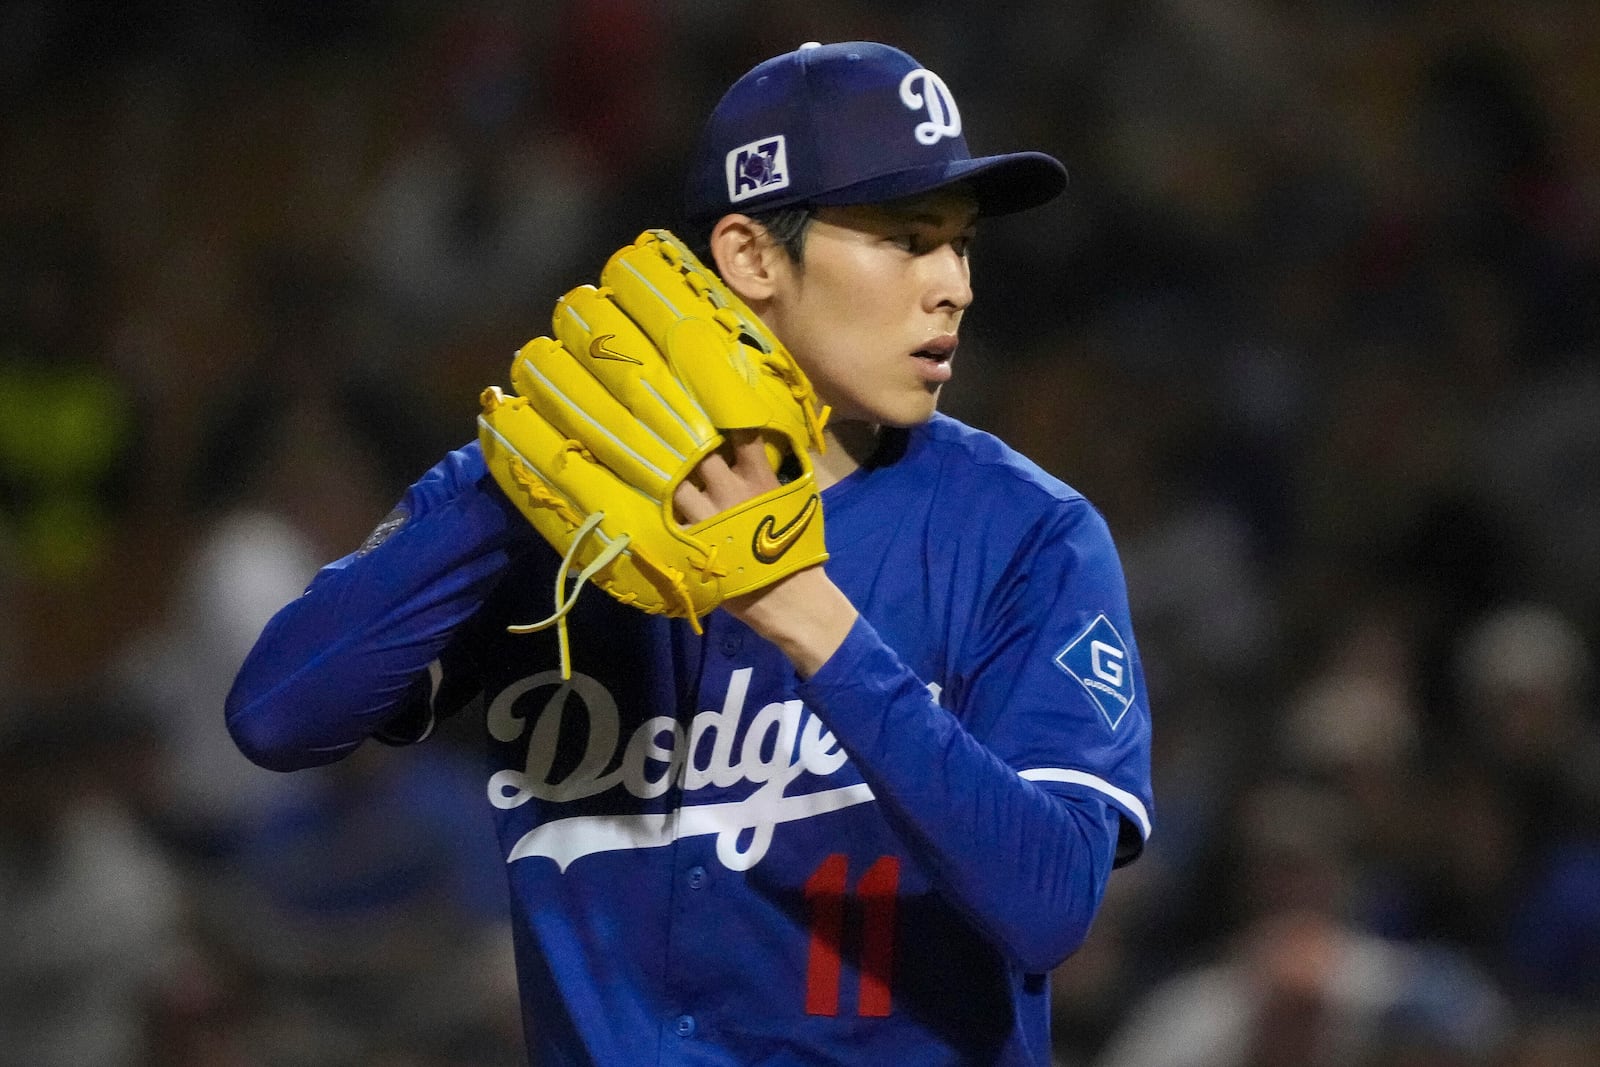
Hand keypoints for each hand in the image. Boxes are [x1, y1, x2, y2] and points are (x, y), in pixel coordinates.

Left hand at [675, 430, 855, 676]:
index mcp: (760, 480)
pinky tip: (651, 504)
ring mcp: (709, 517)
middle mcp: (731, 492)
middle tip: (675, 431)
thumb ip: (780, 478)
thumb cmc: (800, 552)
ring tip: (658, 467)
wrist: (790, 598)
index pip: (741, 435)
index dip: (725, 419)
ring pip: (678, 484)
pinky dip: (662, 512)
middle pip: (700, 454)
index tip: (711, 406)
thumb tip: (773, 453)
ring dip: (670, 477)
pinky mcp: (693, 543)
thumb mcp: (801, 505)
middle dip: (688, 443)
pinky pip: (670, 520)